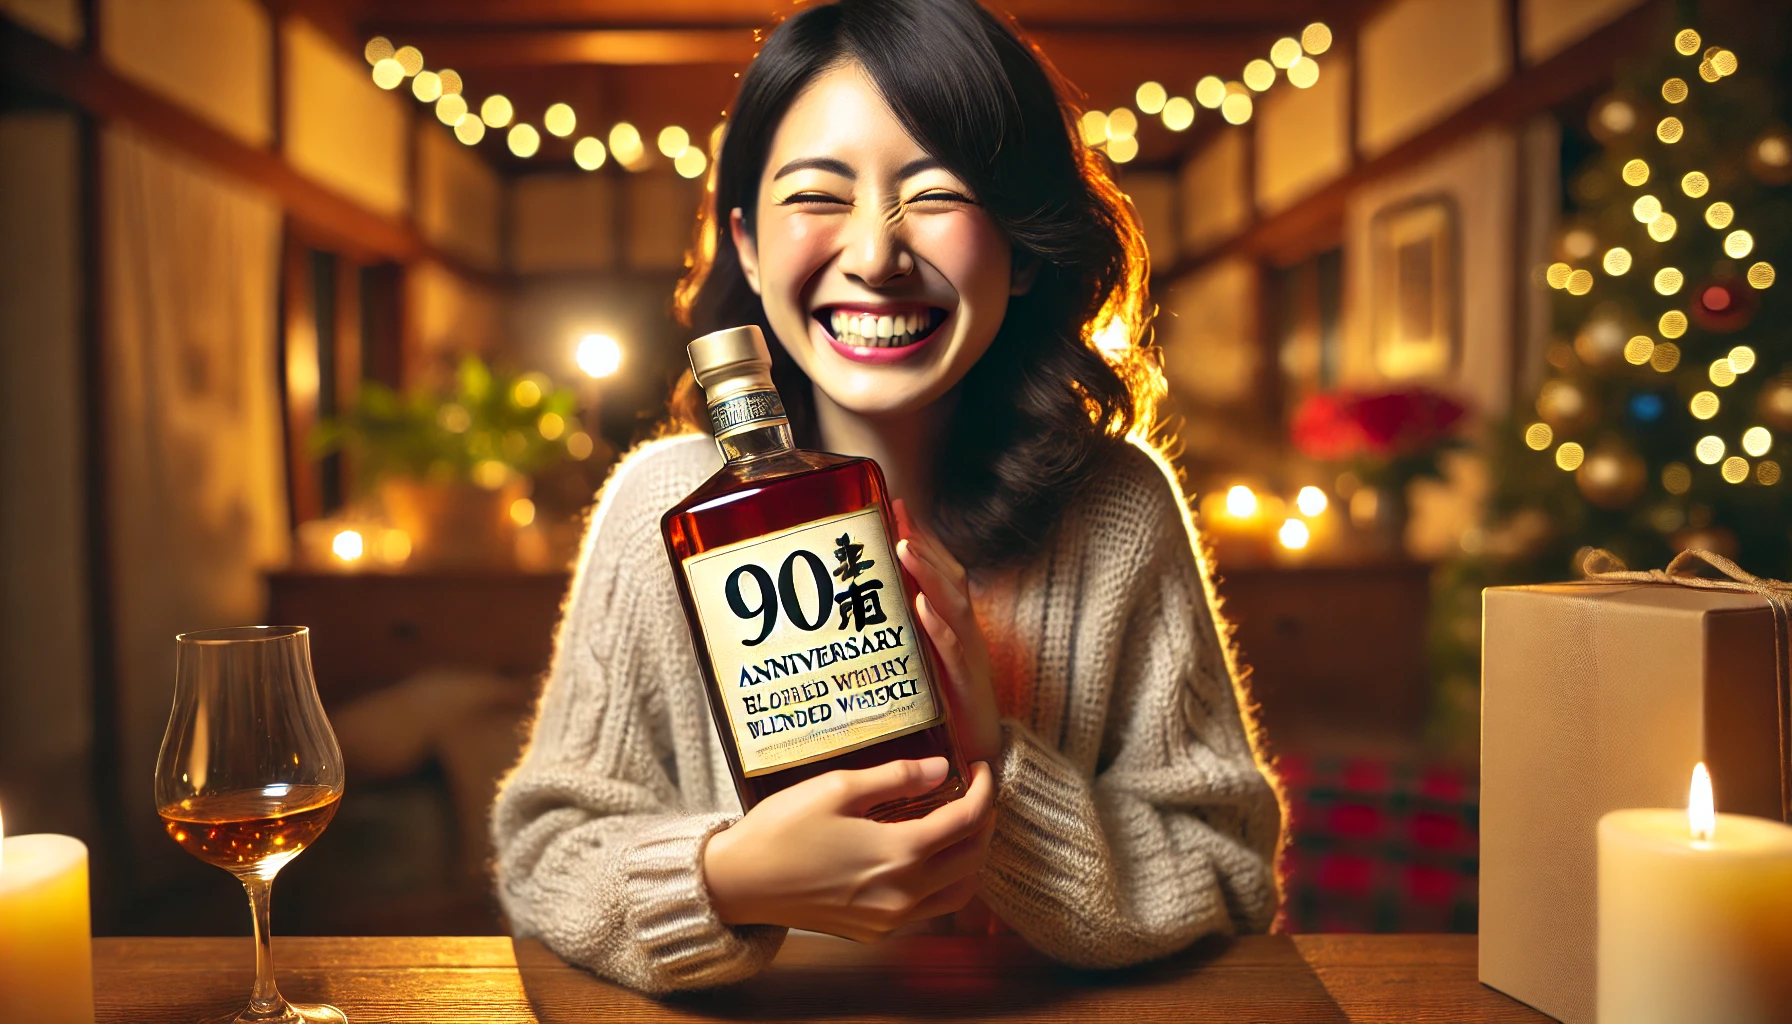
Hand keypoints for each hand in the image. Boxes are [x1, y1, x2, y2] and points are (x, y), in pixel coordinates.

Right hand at [703, 758, 995, 941]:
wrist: (739, 883)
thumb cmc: (782, 830)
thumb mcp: (838, 787)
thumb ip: (897, 777)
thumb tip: (942, 769)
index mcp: (900, 853)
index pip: (968, 821)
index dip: (984, 790)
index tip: (980, 767)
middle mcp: (904, 893)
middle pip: (973, 858)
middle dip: (983, 821)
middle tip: (974, 792)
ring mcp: (891, 919)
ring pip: (960, 892)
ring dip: (970, 857)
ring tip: (957, 825)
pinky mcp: (875, 931)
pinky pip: (930, 909)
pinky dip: (943, 881)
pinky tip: (924, 856)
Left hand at [893, 500, 1002, 768]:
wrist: (979, 763)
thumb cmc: (942, 716)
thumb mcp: (915, 669)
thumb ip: (896, 638)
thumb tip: (855, 613)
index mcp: (951, 628)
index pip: (939, 571)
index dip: (920, 537)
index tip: (894, 506)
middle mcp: (963, 636)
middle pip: (948, 579)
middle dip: (922, 545)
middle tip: (896, 517)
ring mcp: (968, 659)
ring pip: (952, 607)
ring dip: (929, 575)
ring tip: (905, 549)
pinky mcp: (967, 688)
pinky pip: (954, 653)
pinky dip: (939, 628)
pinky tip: (921, 609)